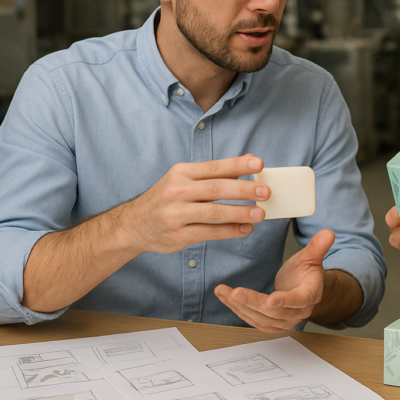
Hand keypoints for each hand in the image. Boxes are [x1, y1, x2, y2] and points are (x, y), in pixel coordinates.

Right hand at [120, 154, 269, 254]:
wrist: (133, 225)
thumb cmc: (166, 199)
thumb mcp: (183, 180)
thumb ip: (213, 174)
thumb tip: (248, 165)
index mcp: (181, 173)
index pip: (214, 167)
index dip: (238, 165)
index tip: (259, 164)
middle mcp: (176, 192)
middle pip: (216, 189)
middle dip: (244, 190)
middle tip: (265, 192)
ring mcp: (176, 215)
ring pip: (214, 213)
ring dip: (240, 213)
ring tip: (260, 213)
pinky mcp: (178, 236)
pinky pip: (209, 233)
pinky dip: (230, 231)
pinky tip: (246, 229)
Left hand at [214, 229, 334, 330]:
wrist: (304, 288)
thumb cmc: (306, 272)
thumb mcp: (311, 256)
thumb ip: (318, 246)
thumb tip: (328, 232)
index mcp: (310, 295)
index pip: (299, 300)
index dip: (285, 300)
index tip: (271, 299)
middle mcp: (298, 312)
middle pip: (275, 312)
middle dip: (253, 302)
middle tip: (235, 292)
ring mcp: (284, 320)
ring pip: (261, 318)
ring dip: (240, 307)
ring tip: (224, 292)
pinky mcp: (271, 322)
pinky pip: (254, 320)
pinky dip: (239, 310)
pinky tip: (226, 298)